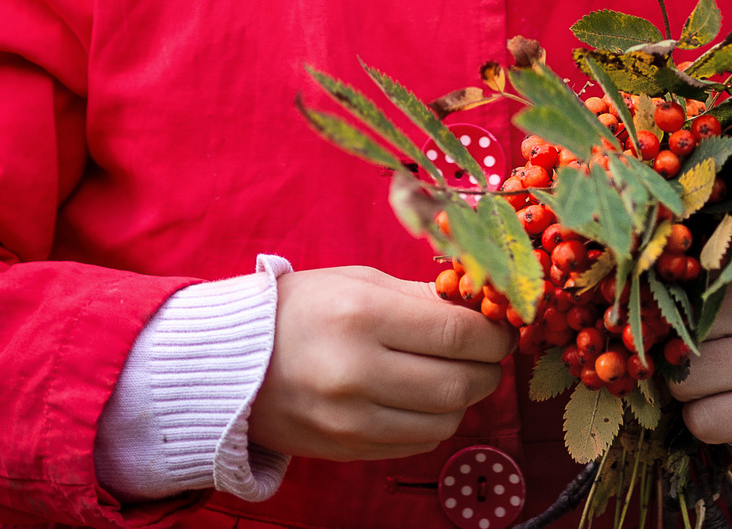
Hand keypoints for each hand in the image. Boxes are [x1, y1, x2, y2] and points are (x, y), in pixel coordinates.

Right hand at [249, 266, 515, 461]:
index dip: (493, 332)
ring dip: (463, 397)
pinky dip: (433, 420)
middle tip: (485, 351)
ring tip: (451, 372)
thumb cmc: (300, 310)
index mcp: (362, 315)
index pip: (458, 333)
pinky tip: (421, 397)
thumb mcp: (357, 282)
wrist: (231, 364)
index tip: (500, 325)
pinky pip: (418, 443)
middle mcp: (358, 372)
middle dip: (488, 367)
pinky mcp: (349, 450)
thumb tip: (481, 309)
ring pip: (445, 420)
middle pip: (461, 383)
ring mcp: (352, 419)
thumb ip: (420, 297)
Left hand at [663, 274, 731, 445]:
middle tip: (700, 356)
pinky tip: (726, 405)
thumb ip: (682, 296)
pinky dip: (701, 419)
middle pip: (673, 340)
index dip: (660, 315)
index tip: (669, 321)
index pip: (674, 293)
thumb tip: (624, 319)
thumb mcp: (722, 300)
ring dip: (685, 390)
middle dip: (672, 356)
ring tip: (715, 379)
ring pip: (682, 383)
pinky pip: (702, 422)